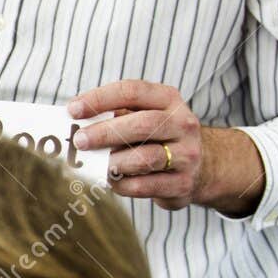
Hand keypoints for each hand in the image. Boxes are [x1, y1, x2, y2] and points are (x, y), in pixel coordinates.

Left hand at [68, 81, 264, 215]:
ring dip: (113, 163)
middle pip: (141, 125)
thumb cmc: (158, 137)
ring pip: (144, 158)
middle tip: (79, 141)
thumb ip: (115, 115)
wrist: (204, 166)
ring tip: (95, 165)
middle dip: (105, 133)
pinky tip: (110, 182)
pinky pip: (144, 186)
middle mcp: (182, 124)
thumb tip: (73, 122)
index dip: (100, 98)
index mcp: (169, 100)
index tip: (73, 109)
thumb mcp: (144, 116)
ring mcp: (186, 155)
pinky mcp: (182, 184)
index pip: (133, 91)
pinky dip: (121, 185)